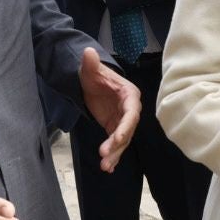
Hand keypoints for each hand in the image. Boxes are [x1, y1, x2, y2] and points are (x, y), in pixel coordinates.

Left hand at [79, 47, 139, 172]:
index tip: (116, 139)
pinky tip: (108, 168)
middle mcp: (129, 110)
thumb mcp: (90, 70)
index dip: (125, 127)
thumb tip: (88, 52)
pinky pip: (115, 144)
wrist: (91, 83)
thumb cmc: (94, 75)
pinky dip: (113, 155)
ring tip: (105, 166)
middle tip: (104, 156)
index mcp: (129, 95)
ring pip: (122, 141)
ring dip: (114, 154)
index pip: (131, 113)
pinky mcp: (114, 128)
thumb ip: (91, 64)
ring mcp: (122, 120)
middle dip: (117, 145)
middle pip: (127, 130)